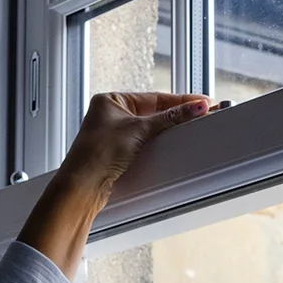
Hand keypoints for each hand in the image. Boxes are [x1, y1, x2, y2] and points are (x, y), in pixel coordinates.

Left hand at [17, 92, 214, 277]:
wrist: (83, 185)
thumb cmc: (97, 153)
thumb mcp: (139, 129)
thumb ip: (169, 118)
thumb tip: (193, 108)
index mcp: (111, 100)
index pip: (154, 97)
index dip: (179, 101)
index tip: (200, 102)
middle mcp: (111, 115)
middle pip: (153, 112)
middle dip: (176, 114)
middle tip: (200, 115)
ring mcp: (114, 135)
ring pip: (149, 128)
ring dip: (167, 130)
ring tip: (188, 127)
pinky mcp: (118, 153)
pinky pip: (144, 143)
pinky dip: (157, 143)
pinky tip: (169, 143)